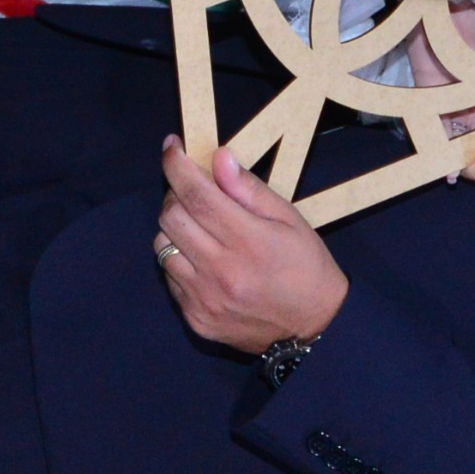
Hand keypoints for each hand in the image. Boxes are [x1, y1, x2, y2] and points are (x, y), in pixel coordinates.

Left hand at [155, 139, 351, 350]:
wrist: (312, 327)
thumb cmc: (305, 265)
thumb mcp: (289, 219)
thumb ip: (249, 189)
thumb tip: (218, 158)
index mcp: (248, 242)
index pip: (197, 194)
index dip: (177, 165)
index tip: (172, 146)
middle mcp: (220, 271)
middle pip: (171, 217)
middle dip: (176, 194)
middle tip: (195, 192)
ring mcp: (203, 299)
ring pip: (162, 246)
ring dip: (175, 228)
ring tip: (199, 228)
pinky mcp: (195, 318)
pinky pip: (169, 277)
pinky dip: (179, 259)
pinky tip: (202, 258)